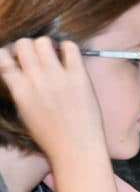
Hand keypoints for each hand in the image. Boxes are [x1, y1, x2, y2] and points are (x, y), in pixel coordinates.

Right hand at [0, 38, 105, 156]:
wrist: (76, 149)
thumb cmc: (51, 136)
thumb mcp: (25, 113)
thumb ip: (21, 90)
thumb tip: (20, 73)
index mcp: (19, 90)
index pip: (2, 58)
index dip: (8, 54)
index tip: (17, 59)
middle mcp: (36, 80)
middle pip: (23, 44)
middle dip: (28, 47)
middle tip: (38, 57)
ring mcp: (58, 77)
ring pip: (44, 42)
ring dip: (47, 45)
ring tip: (54, 56)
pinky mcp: (79, 77)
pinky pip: (71, 48)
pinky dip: (68, 47)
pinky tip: (69, 57)